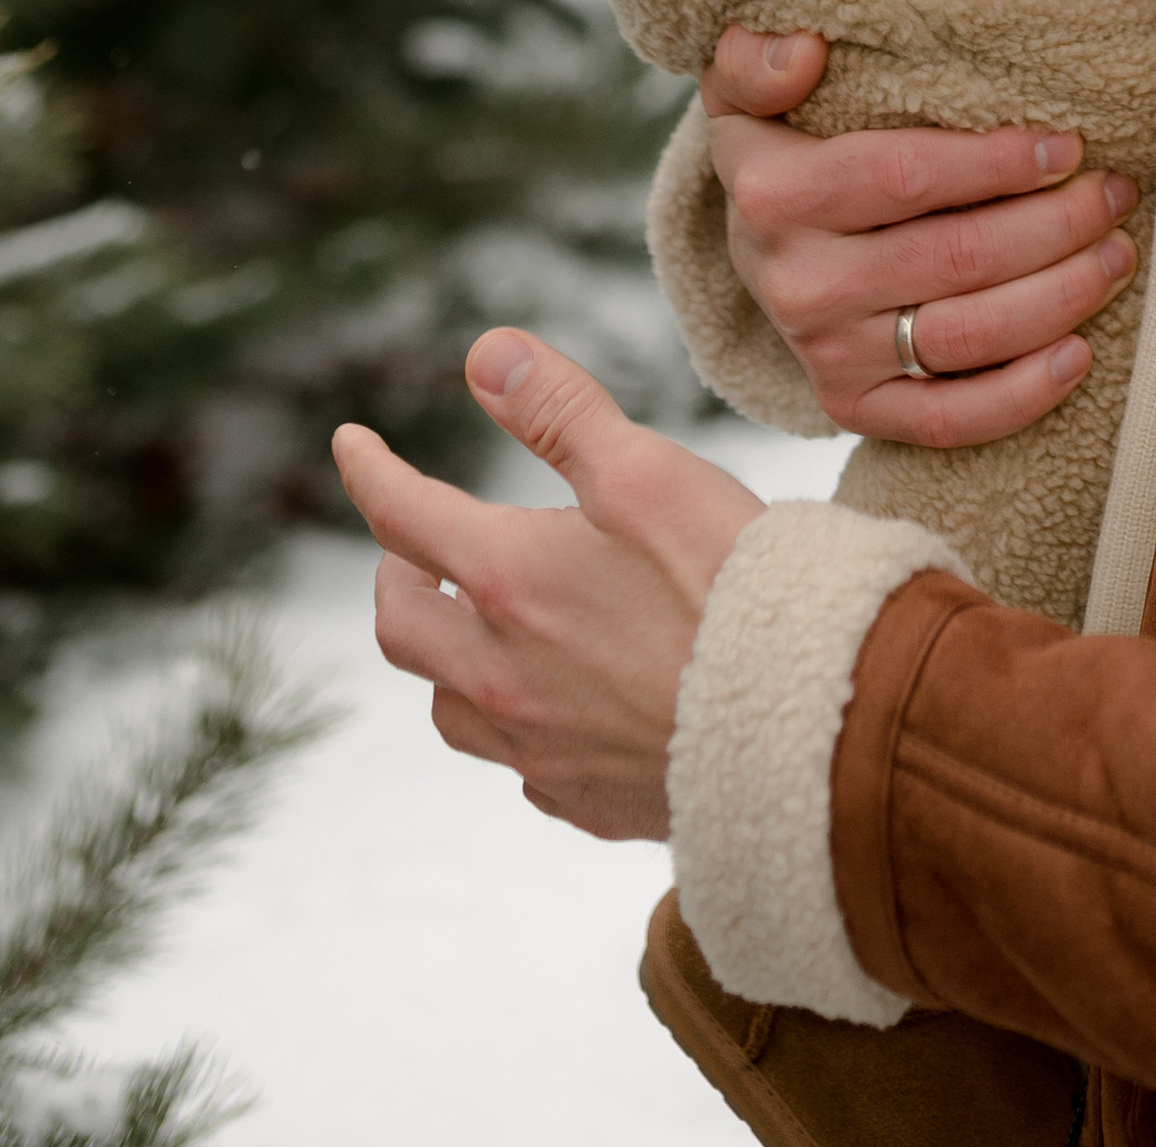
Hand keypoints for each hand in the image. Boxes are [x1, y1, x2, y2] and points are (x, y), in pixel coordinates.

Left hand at [333, 326, 760, 837]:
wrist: (806, 724)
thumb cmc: (729, 582)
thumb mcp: (646, 470)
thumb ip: (559, 410)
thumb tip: (482, 353)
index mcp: (508, 583)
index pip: (404, 517)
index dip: (370, 471)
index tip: (350, 443)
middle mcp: (503, 677)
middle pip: (403, 630)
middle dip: (396, 579)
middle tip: (408, 556)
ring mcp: (541, 750)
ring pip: (450, 709)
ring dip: (446, 660)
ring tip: (474, 631)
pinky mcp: (587, 801)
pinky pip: (521, 766)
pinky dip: (518, 724)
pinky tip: (556, 706)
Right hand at [705, 28, 1140, 445]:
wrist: (756, 246)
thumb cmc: (782, 143)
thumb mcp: (748, 86)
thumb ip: (759, 59)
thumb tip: (806, 50)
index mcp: (775, 194)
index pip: (908, 176)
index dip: (999, 162)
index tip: (1069, 144)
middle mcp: (797, 284)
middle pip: (957, 258)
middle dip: (1057, 224)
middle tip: (1115, 194)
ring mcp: (826, 355)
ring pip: (967, 335)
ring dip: (1060, 296)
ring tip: (1116, 255)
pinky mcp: (853, 409)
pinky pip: (948, 419)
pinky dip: (1023, 394)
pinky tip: (1080, 353)